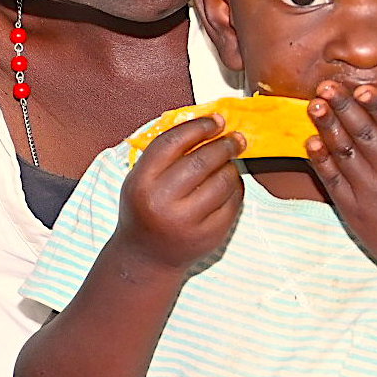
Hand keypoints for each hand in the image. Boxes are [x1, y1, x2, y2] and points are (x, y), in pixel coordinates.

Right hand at [116, 115, 245, 273]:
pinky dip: (236, 188)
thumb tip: (205, 125)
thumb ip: (164, 155)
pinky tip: (230, 184)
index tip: (216, 121)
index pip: (172, 142)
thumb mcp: (140, 180)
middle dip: (224, 144)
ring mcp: (188, 221)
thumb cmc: (144, 210)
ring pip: (222, 181)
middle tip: (236, 138)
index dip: (198, 126)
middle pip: (201, 160)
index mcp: (141, 182)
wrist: (146, 256)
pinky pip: (233, 202)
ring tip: (230, 163)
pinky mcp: (210, 235)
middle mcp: (162, 201)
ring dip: (231, 166)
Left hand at [306, 84, 376, 287]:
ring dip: (328, 126)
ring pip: (345, 151)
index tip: (363, 87)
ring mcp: (372, 193)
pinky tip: (311, 141)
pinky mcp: (354, 210)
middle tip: (327, 84)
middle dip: (344, 106)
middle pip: (366, 133)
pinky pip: (332, 179)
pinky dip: (320, 159)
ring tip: (314, 104)